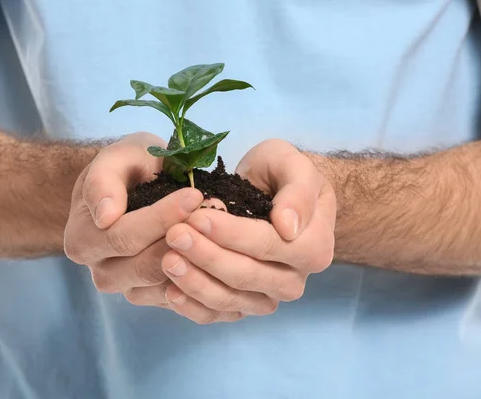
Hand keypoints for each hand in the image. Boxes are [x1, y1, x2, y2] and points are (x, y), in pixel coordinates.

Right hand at [64, 132, 203, 307]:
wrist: (136, 187)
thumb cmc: (127, 169)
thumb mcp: (115, 159)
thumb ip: (103, 181)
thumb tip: (105, 216)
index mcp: (83, 240)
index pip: (125, 237)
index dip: (162, 218)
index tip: (194, 195)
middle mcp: (101, 272)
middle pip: (145, 266)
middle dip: (184, 238)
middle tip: (216, 210)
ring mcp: (128, 289)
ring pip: (165, 285)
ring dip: (196, 258)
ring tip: (220, 228)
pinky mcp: (155, 298)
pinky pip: (180, 297)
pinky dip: (201, 275)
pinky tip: (218, 248)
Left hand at [161, 139, 335, 322]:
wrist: (273, 194)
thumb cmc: (282, 175)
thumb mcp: (294, 166)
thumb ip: (297, 192)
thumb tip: (288, 226)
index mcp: (312, 248)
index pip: (268, 245)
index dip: (231, 234)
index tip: (197, 217)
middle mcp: (293, 280)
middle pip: (245, 275)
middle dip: (206, 256)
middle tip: (174, 234)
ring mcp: (267, 296)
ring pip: (229, 299)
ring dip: (195, 281)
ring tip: (167, 259)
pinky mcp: (242, 305)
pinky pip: (217, 314)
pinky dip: (192, 306)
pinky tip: (170, 291)